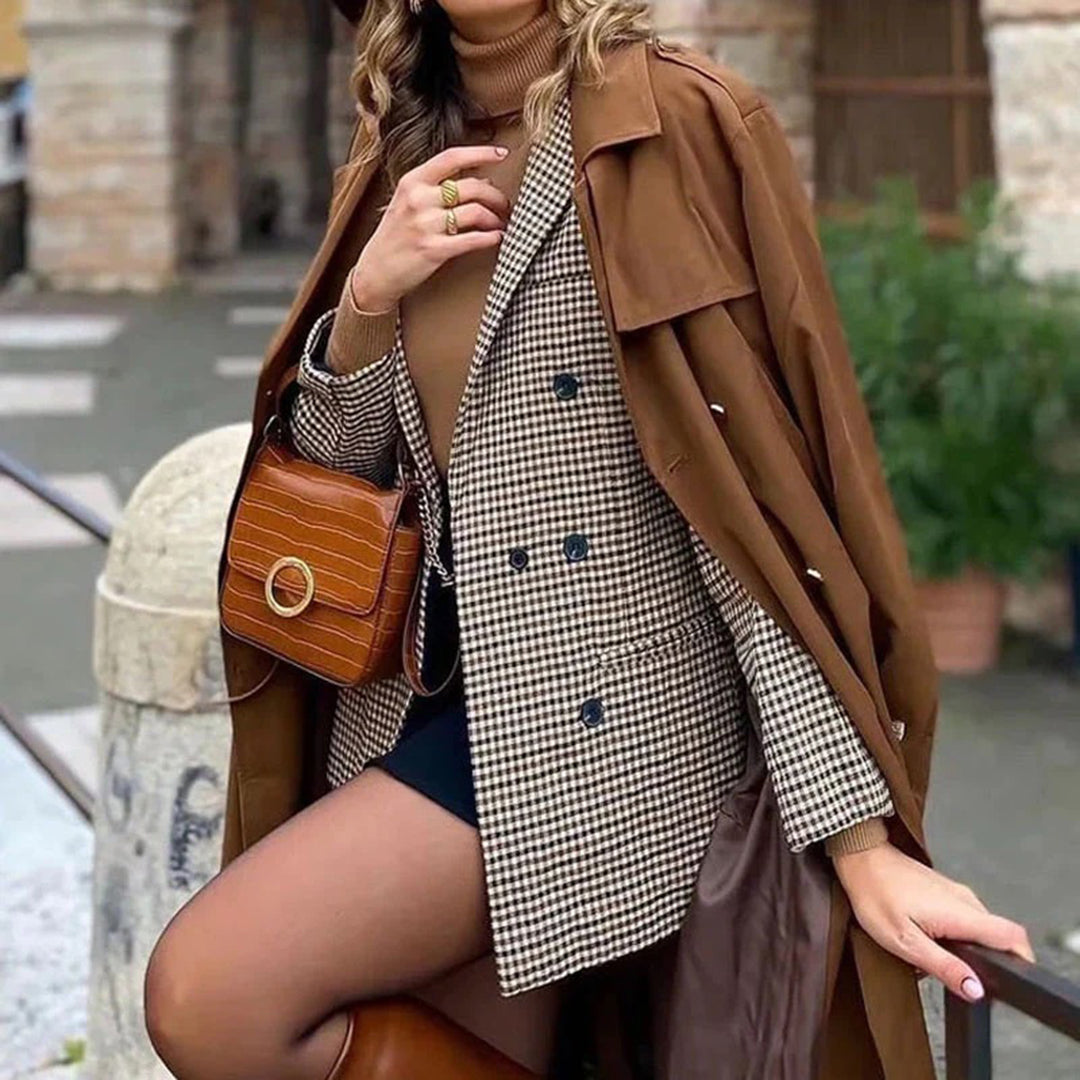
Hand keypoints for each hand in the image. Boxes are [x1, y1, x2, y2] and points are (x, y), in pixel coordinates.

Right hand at [350, 144, 512, 312]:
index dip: (481, 153)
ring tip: (500, 224)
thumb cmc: (395, 237)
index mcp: (412, 182)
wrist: (375, 272)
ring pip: (476, 212)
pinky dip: (490, 238)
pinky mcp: (433, 250)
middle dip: (496, 196)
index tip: (501, 154)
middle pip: (472, 186)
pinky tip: (496, 239)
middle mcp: (418, 200)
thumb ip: (440, 189)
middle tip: (505, 205)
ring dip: (495, 219)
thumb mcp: (408, 203)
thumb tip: (483, 181)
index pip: (452, 158)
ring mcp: (425, 225)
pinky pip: (472, 240)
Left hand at [833, 842, 1034, 1002]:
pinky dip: (949, 933)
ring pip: (977, 929)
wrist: (860, 856)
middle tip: (949, 970)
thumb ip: (944, 966)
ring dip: (961, 947)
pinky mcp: (944, 890)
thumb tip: (975, 989)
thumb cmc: (875, 894)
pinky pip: (961, 918)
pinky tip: (922, 934)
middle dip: (980, 961)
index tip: (1009, 979)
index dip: (1021, 961)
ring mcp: (956, 892)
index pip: (1013, 936)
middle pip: (996, 937)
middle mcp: (966, 900)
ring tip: (927, 951)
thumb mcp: (905, 941)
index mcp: (961, 913)